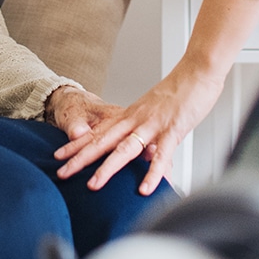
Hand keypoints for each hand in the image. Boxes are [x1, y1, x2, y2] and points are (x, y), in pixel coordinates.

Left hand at [54, 65, 225, 195]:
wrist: (198, 70)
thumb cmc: (180, 90)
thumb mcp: (155, 109)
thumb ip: (146, 129)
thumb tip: (143, 151)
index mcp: (131, 115)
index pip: (98, 132)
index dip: (77, 145)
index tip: (59, 157)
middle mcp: (136, 119)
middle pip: (103, 141)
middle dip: (80, 158)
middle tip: (61, 173)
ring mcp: (153, 125)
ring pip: (125, 149)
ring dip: (108, 167)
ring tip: (92, 185)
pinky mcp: (173, 129)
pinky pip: (161, 155)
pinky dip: (152, 173)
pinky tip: (145, 189)